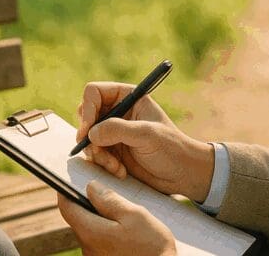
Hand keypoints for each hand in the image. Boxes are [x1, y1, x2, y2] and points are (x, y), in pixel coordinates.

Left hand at [57, 181, 177, 255]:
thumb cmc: (152, 248)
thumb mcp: (135, 216)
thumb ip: (110, 200)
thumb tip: (91, 187)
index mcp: (91, 232)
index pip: (66, 207)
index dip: (66, 190)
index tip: (72, 179)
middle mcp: (87, 248)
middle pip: (79, 219)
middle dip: (88, 205)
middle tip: (104, 193)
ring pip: (90, 231)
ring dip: (100, 220)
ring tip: (120, 213)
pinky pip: (99, 243)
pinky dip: (107, 233)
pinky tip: (124, 231)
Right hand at [76, 82, 214, 201]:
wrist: (183, 175)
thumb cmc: (172, 148)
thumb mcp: (146, 135)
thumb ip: (118, 129)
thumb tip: (90, 133)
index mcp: (128, 97)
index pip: (94, 92)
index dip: (87, 109)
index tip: (87, 130)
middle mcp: (117, 111)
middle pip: (86, 115)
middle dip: (89, 135)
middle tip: (97, 151)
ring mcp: (113, 132)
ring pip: (87, 137)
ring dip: (97, 154)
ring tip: (115, 166)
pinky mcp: (112, 150)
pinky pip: (94, 153)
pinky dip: (102, 163)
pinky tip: (119, 171)